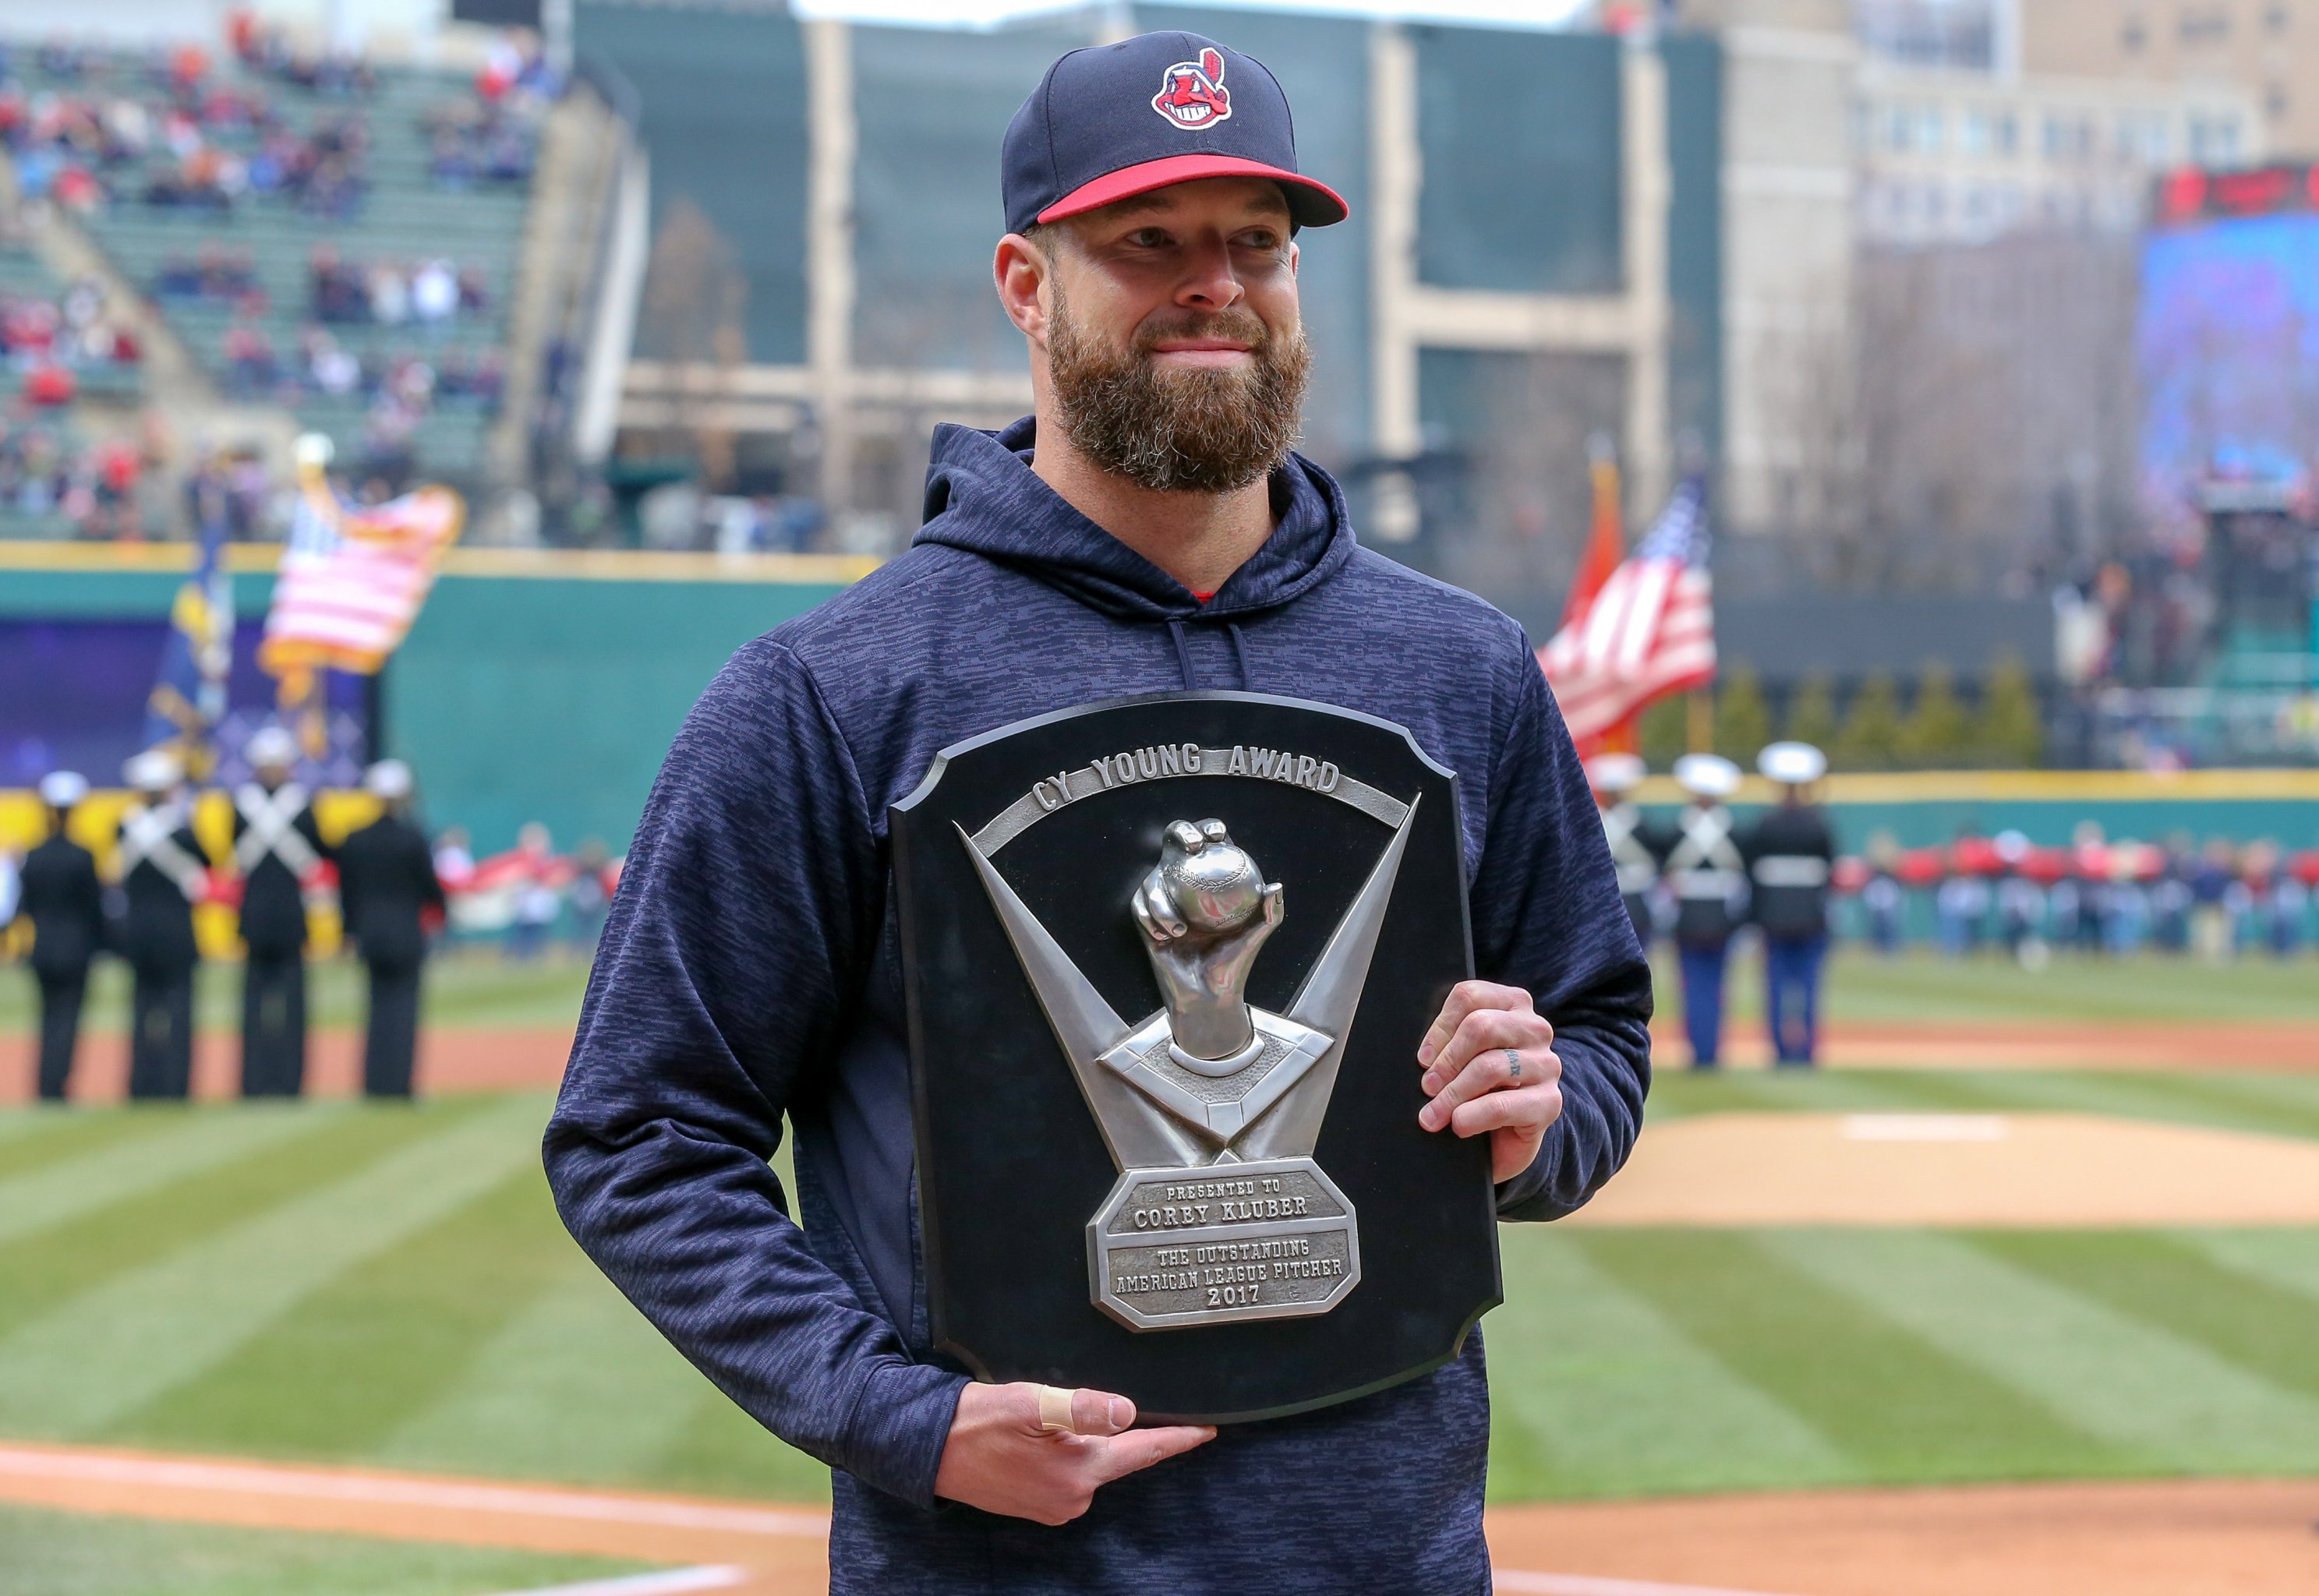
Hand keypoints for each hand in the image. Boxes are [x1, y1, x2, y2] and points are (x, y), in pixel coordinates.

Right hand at [933, 1382, 1215, 1524]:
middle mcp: (1073, 1498)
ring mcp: (1055, 1505)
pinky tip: (1053, 1434)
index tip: (1208, 1430)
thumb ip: (1081, 1408)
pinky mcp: (1038, 1502)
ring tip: (1066, 1413)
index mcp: (1079, 1473)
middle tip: (1124, 1398)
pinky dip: (1073, 1451)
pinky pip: (1071, 1471)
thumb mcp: (1031, 1404)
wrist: (927, 1448)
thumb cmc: (977, 1422)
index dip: (1177, 1437)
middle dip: (1127, 1431)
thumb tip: (1126, 1411)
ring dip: (1092, 1439)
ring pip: (1093, 1462)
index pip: (1143, 1450)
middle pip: (1118, 1456)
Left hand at [1414, 980, 1563, 1182]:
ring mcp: (1547, 1064)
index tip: (1423, 1060)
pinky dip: (1472, 1117)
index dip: (1440, 1029)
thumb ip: (1449, 1042)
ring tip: (1433, 1115)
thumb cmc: (1478, 1087)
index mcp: (1513, 1004)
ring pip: (1490, 1067)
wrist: (1507, 1138)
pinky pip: (1501, 1105)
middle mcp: (1535, 1029)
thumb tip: (1425, 1059)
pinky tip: (1459, 1125)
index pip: (1469, 997)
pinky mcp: (1550, 1102)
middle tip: (1427, 1087)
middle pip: (1481, 1027)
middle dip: (1447, 1061)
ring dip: (1453, 1094)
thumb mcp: (1463, 1056)